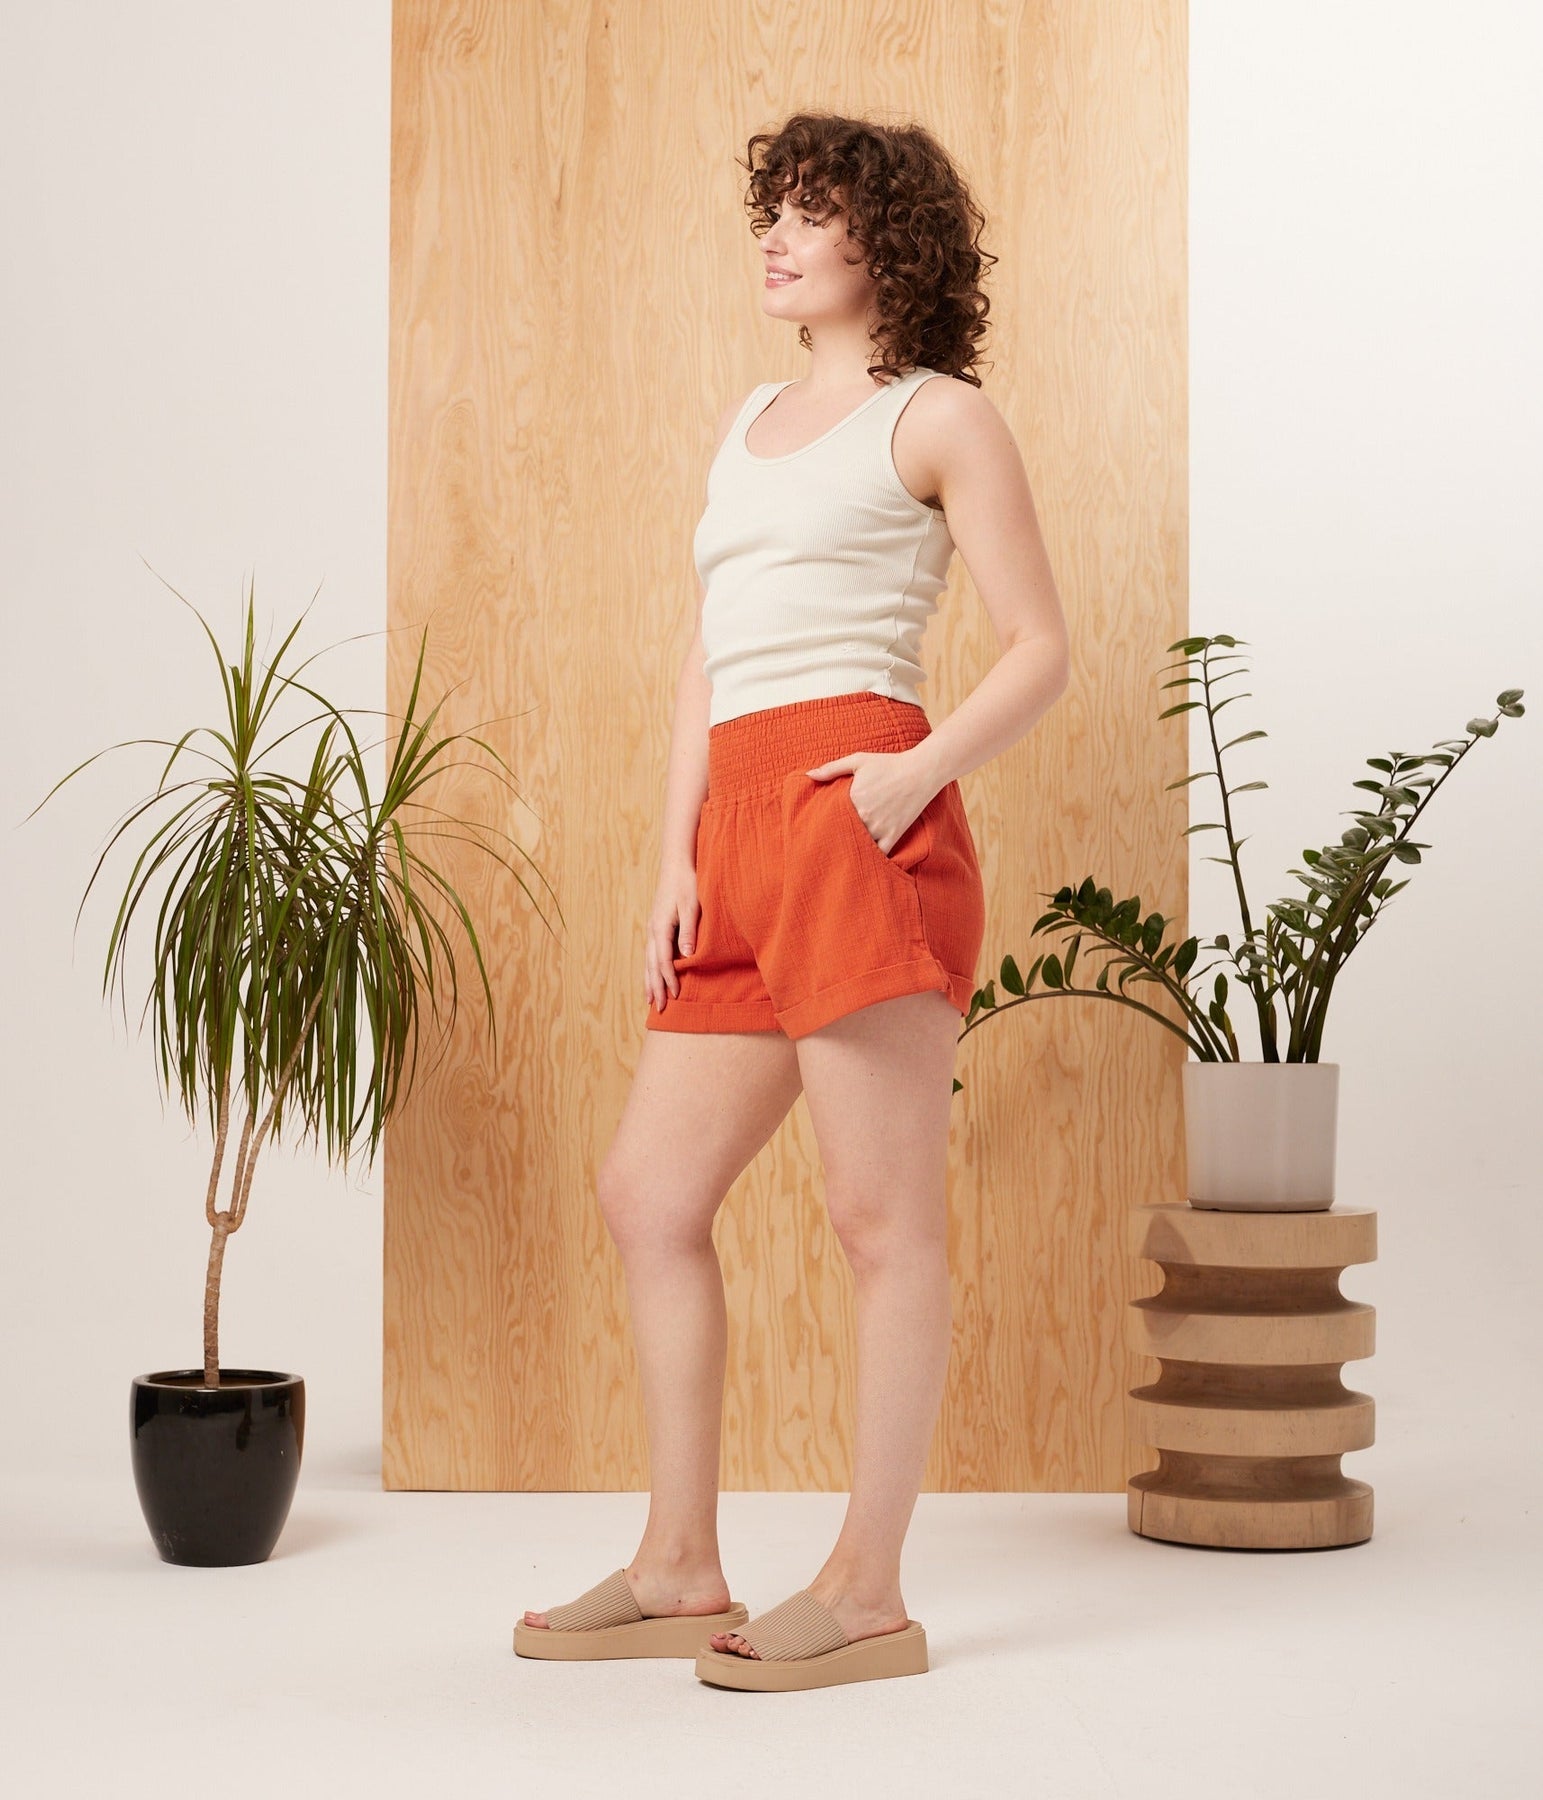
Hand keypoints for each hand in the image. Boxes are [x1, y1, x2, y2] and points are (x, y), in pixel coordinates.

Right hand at [644, 863, 699, 1011]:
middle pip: (651, 965)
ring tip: (650, 999)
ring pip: (647, 961)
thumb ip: (689, 931)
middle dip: (655, 987)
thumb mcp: (691, 906)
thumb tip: (686, 956)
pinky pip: (650, 953)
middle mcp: (652, 930)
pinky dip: (650, 968)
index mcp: (660, 927)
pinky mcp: (656, 926)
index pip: (663, 961)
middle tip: (658, 1008)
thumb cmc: (687, 883)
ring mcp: (652, 928)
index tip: (675, 996)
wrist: (677, 865)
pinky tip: (652, 976)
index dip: (669, 980)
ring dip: (649, 981)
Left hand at [805, 747, 935, 856]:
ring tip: (842, 852)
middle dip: (834, 837)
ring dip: (851, 847)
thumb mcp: (858, 760)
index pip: (830, 816)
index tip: (817, 826)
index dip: (823, 822)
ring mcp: (879, 827)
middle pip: (843, 832)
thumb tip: (809, 775)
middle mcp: (864, 815)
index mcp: (852, 798)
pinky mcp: (894, 834)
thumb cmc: (888, 764)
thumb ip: (832, 768)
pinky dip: (872, 857)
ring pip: (859, 845)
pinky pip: (879, 853)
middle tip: (825, 843)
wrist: (920, 772)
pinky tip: (864, 858)